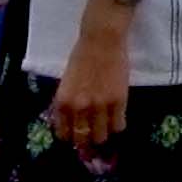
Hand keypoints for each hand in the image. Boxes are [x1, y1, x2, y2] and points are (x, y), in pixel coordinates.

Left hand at [50, 25, 130, 150]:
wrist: (101, 40)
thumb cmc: (82, 57)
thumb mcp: (66, 83)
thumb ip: (68, 103)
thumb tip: (74, 122)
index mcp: (62, 103)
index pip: (64, 134)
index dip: (72, 136)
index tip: (77, 134)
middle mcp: (79, 108)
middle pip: (82, 139)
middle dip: (87, 140)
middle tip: (92, 134)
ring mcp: (100, 106)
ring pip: (101, 136)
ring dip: (103, 134)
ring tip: (106, 126)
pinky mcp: (119, 101)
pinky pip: (119, 125)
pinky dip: (118, 125)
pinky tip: (117, 117)